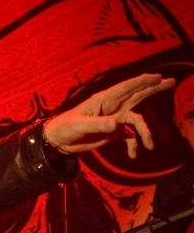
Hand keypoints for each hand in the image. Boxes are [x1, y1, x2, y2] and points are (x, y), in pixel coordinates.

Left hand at [43, 73, 174, 157]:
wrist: (60, 142)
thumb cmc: (66, 127)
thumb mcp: (80, 125)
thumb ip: (98, 124)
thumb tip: (117, 124)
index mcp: (103, 100)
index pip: (125, 88)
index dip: (141, 82)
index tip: (157, 77)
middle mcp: (112, 107)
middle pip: (136, 95)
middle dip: (153, 89)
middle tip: (171, 81)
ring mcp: (114, 119)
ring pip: (136, 118)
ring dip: (146, 131)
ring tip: (150, 145)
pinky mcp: (114, 132)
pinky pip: (130, 136)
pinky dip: (133, 144)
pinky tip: (133, 155)